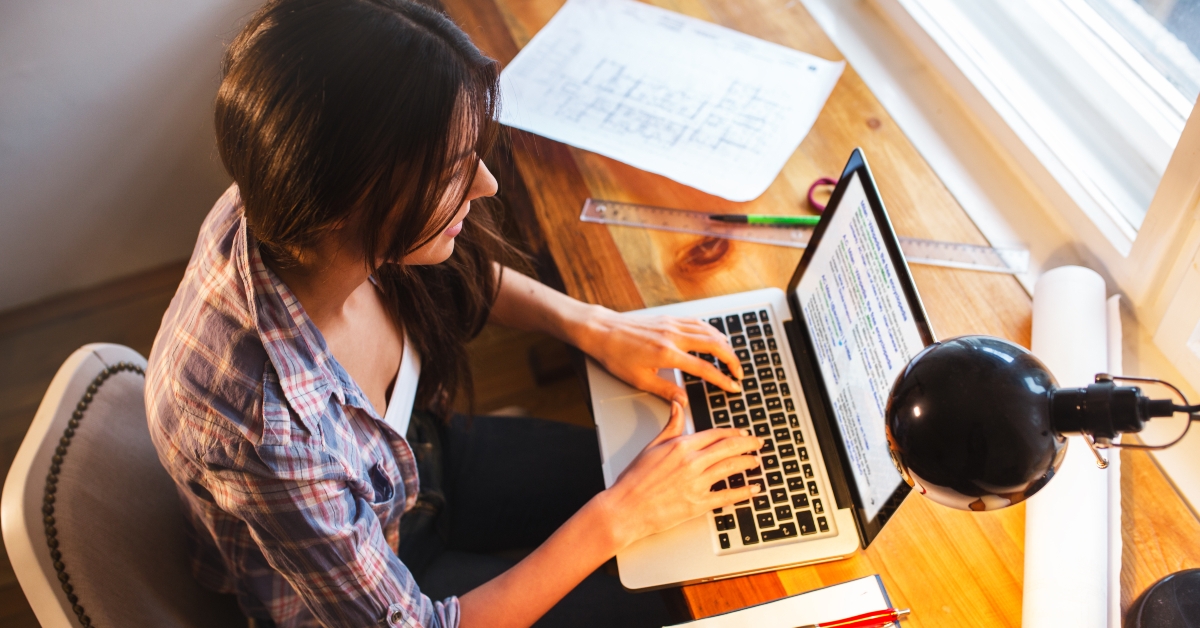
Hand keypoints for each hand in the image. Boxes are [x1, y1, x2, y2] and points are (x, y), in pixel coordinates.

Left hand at [577, 309, 743, 405]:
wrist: (603, 331)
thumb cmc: (617, 355)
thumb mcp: (639, 380)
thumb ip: (665, 390)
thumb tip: (684, 402)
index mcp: (667, 354)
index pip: (704, 368)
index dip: (722, 379)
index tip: (733, 387)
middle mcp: (673, 336)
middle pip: (714, 345)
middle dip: (732, 360)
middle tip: (740, 373)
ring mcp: (672, 324)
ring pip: (709, 331)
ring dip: (725, 345)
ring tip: (732, 358)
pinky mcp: (669, 318)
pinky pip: (697, 322)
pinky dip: (711, 330)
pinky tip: (716, 337)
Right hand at [599, 401, 761, 547]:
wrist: (626, 508)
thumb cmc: (635, 480)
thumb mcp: (652, 446)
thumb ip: (670, 426)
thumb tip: (678, 405)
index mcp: (681, 446)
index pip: (715, 434)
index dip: (733, 432)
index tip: (741, 432)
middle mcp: (692, 462)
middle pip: (729, 447)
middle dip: (748, 444)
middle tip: (758, 443)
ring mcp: (697, 484)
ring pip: (731, 468)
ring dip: (748, 463)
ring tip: (756, 461)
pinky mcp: (698, 504)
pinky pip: (727, 496)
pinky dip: (744, 492)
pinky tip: (754, 489)